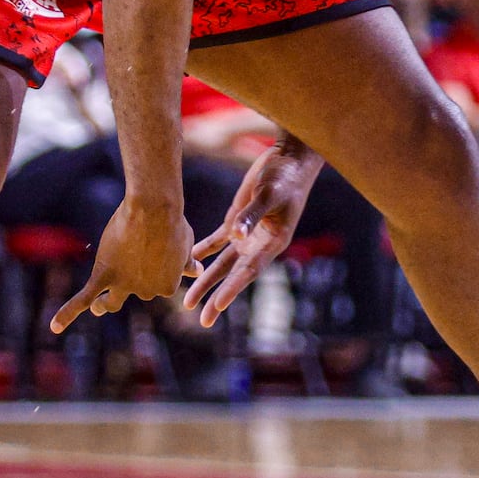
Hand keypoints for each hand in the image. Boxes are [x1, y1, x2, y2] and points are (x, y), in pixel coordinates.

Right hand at [52, 194, 193, 332]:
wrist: (154, 208)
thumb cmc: (173, 221)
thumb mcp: (185, 243)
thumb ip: (187, 261)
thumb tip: (198, 270)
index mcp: (168, 286)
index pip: (158, 284)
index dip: (156, 267)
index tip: (157, 249)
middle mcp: (146, 292)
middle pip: (138, 290)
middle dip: (138, 276)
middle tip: (137, 264)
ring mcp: (124, 285)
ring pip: (111, 302)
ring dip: (105, 304)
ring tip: (100, 307)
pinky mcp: (104, 275)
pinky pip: (83, 298)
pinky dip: (67, 314)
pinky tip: (54, 327)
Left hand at [184, 147, 320, 327]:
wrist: (290, 157)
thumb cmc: (285, 175)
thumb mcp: (269, 193)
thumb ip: (251, 215)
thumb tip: (234, 235)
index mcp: (273, 241)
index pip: (249, 271)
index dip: (233, 289)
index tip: (218, 306)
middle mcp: (259, 243)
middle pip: (233, 274)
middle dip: (216, 296)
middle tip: (202, 320)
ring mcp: (248, 233)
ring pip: (222, 262)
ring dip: (206, 280)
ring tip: (188, 300)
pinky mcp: (238, 219)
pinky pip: (218, 241)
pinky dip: (204, 251)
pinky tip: (190, 261)